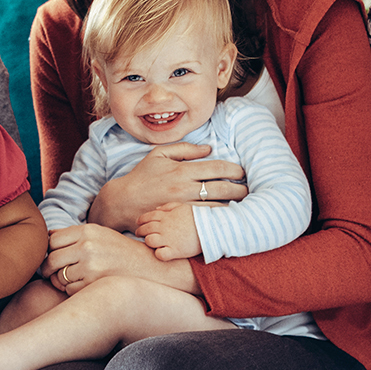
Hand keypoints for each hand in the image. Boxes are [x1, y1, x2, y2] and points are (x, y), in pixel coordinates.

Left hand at [40, 222, 195, 295]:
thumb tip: (48, 235)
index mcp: (88, 231)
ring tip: (75, 279)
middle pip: (51, 260)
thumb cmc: (122, 252)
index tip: (54, 257)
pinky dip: (74, 291)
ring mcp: (90, 266)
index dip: (49, 250)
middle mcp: (87, 246)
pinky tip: (87, 286)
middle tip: (54, 273)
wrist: (149, 268)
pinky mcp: (93, 284)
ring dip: (62, 281)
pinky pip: (70, 290)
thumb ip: (75, 235)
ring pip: (59, 277)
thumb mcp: (100, 235)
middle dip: (49, 269)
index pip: (52, 240)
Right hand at [89, 141, 246, 231]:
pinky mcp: (178, 221)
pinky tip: (226, 217)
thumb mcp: (159, 154)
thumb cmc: (142, 176)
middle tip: (248, 189)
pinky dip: (217, 219)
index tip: (242, 172)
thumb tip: (209, 148)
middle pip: (221, 189)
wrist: (122, 202)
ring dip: (232, 206)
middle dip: (239, 189)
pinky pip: (203, 221)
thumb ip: (185, 149)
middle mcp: (184, 188)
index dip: (234, 170)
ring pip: (215, 207)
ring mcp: (182, 207)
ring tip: (243, 204)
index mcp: (181, 169)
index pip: (216, 168)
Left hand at [136, 202, 202, 260]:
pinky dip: (158, 254)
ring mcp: (169, 239)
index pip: (147, 217)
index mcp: (167, 216)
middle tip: (139, 233)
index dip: (141, 220)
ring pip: (149, 241)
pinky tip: (161, 252)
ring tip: (150, 243)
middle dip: (140, 231)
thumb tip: (157, 209)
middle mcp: (165, 227)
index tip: (138, 223)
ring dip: (148, 241)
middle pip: (145, 229)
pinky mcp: (175, 251)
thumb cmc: (198, 217)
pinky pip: (160, 254)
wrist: (211, 227)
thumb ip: (168, 207)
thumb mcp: (183, 207)